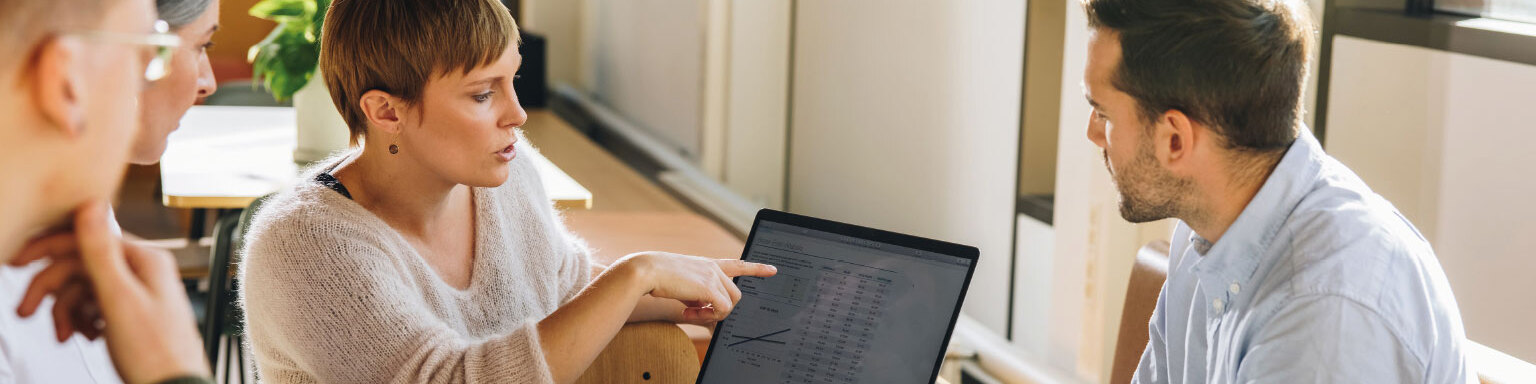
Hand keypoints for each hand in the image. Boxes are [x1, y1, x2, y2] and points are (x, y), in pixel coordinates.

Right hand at [9, 200, 208, 382]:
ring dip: (67, 310)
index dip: (48, 249)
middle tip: (26, 311)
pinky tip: (87, 335)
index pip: (86, 239)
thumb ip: (101, 252)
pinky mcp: (134, 314)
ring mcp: (140, 293)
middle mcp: (144, 271)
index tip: (17, 262)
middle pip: (82, 266)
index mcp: (144, 260)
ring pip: (85, 289)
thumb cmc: (154, 353)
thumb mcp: (119, 299)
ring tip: (64, 334)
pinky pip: (96, 306)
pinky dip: (84, 320)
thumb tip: (92, 204)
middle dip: (52, 291)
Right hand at [617, 252, 776, 323]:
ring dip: (713, 313)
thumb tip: (707, 311)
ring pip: (730, 303)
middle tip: (697, 312)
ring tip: (690, 311)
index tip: (773, 269)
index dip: (756, 268)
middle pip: (736, 294)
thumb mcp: (683, 285)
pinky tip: (688, 312)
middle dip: (721, 308)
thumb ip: (698, 296)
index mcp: (708, 264)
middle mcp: (714, 268)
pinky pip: (721, 309)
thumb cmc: (659, 277)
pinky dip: (707, 316)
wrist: (646, 270)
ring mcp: (713, 276)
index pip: (738, 264)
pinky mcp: (709, 287)